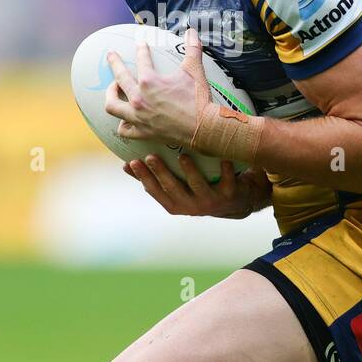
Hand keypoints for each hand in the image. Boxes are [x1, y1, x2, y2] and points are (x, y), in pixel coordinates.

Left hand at [103, 28, 210, 147]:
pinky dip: (123, 125)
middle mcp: (139, 98)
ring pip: (113, 106)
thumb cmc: (198, 99)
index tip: (141, 44)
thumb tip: (192, 31)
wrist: (204, 128)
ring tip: (113, 88)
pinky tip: (125, 119)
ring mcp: (139, 117)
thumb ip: (192, 49)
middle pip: (119, 78)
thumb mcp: (194, 70)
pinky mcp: (143, 132)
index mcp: (149, 81)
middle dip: (114, 64)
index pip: (142, 60)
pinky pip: (124, 130)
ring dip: (111, 95)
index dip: (141, 50)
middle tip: (110, 56)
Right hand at [123, 154, 271, 218]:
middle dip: (161, 174)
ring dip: (190, 172)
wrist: (237, 201)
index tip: (132, 162)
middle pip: (174, 190)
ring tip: (181, 155)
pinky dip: (225, 169)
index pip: (155, 192)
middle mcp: (192, 206)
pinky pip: (227, 180)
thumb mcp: (176, 188)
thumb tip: (125, 164)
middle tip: (150, 156)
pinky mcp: (230, 194)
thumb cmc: (199, 188)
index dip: (143, 178)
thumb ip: (154, 178)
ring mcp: (211, 201)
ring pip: (198, 186)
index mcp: (176, 205)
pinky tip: (222, 157)